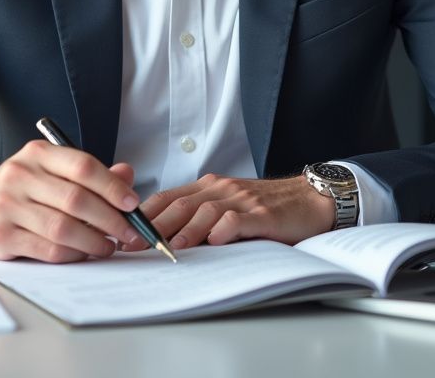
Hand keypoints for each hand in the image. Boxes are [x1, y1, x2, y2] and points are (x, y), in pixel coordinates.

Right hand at [0, 140, 141, 261]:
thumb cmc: (24, 188)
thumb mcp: (53, 171)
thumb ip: (91, 174)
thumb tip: (127, 176)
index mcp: (38, 153)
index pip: (82, 166)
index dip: (112, 186)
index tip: (132, 203)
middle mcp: (20, 175)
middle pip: (76, 199)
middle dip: (110, 219)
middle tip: (129, 232)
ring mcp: (6, 205)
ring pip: (62, 228)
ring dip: (93, 241)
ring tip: (109, 246)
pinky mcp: (0, 235)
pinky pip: (46, 249)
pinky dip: (72, 255)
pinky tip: (83, 254)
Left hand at [128, 173, 334, 251]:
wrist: (308, 199)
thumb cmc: (265, 207)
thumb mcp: (228, 205)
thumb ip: (201, 215)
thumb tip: (164, 239)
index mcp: (208, 186)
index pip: (168, 197)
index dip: (145, 215)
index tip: (125, 233)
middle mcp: (221, 189)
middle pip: (181, 205)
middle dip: (155, 226)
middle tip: (136, 245)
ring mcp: (241, 200)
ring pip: (205, 211)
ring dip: (185, 231)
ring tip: (170, 248)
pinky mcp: (262, 214)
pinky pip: (238, 219)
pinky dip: (224, 229)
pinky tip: (214, 242)